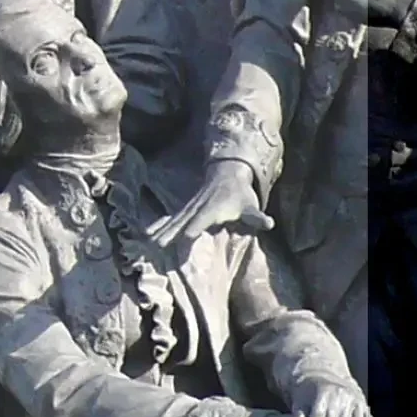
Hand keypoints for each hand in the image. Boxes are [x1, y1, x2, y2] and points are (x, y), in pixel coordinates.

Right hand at [147, 160, 273, 251]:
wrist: (228, 172)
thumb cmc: (241, 194)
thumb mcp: (251, 205)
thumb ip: (257, 217)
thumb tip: (269, 223)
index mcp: (213, 209)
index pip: (202, 220)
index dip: (195, 228)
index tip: (185, 236)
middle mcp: (198, 208)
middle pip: (181, 221)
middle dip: (170, 232)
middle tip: (158, 245)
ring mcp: (189, 208)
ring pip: (172, 220)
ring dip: (159, 231)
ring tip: (147, 242)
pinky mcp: (185, 209)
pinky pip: (170, 218)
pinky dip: (158, 225)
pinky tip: (146, 233)